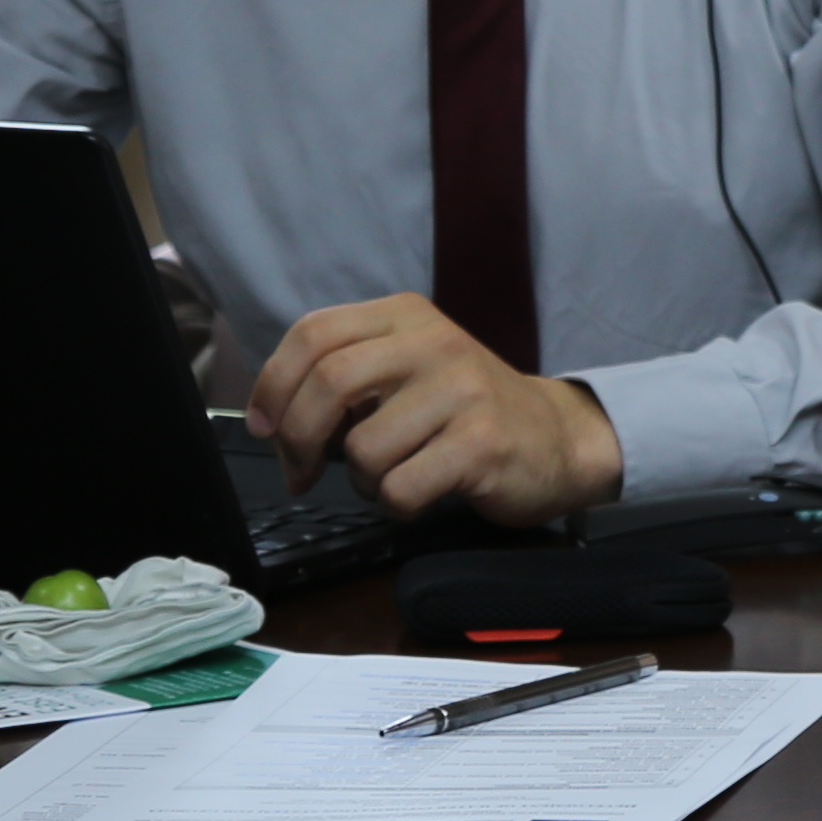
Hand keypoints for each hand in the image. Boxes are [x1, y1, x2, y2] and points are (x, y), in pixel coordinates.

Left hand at [248, 296, 625, 524]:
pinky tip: (421, 493)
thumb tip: (271, 421)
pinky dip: (397, 504)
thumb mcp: (407, 370)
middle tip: (302, 471)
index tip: (263, 426)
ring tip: (392, 476)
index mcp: (407, 316)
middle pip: (327, 383)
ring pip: (364, 449)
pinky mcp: (483, 442)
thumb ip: (345, 377)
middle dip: (297, 440)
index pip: (313, 333)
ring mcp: (463, 390)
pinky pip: (401, 487)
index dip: (272, 385)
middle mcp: (436, 342)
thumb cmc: (465, 411)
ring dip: (362, 481)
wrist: (558, 438)